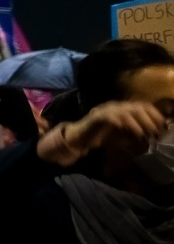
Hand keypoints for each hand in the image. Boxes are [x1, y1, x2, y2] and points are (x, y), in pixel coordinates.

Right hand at [39, 100, 167, 165]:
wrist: (79, 137)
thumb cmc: (103, 136)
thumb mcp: (124, 133)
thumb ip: (137, 131)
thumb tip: (155, 133)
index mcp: (122, 107)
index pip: (143, 105)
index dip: (155, 115)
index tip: (164, 127)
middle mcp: (115, 105)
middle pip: (137, 107)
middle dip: (150, 119)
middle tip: (157, 132)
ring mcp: (105, 110)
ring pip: (126, 111)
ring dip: (138, 123)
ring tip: (144, 134)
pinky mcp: (96, 117)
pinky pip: (111, 117)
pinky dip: (121, 123)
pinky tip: (129, 130)